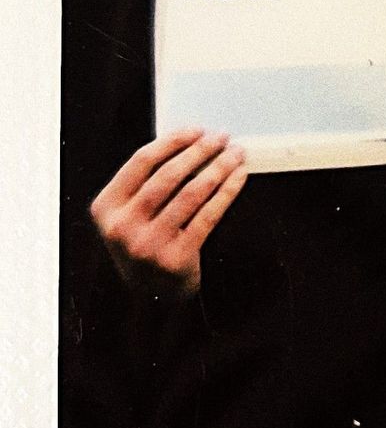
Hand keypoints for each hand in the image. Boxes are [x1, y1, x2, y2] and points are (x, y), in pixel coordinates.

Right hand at [90, 127, 247, 298]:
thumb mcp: (127, 216)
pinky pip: (209, 215)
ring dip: (218, 168)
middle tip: (221, 138)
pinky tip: (238, 177)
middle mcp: (124, 226)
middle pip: (168, 176)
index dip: (172, 142)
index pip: (141, 162)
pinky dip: (227, 191)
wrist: (152, 296)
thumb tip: (188, 143)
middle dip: (199, 151)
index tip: (197, 131)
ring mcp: (150, 244)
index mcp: (106, 208)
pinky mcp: (177, 258)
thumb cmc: (144, 243)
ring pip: (192, 193)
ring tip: (235, 154)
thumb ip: (143, 185)